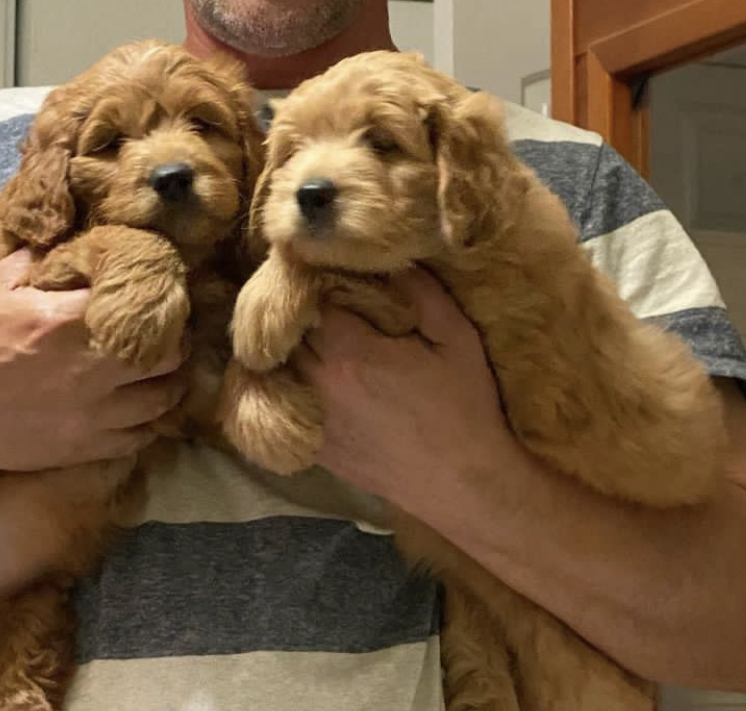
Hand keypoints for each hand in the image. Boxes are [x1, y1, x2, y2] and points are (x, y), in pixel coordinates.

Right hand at [0, 249, 186, 473]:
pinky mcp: (84, 446)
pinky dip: (150, 421)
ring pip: (162, 397)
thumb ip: (31, 260)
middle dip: (175, 338)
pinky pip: (140, 437)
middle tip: (171, 329)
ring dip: (171, 380)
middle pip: (168, 351)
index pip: (139, 299)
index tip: (159, 287)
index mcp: (67, 320)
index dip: (156, 292)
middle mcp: (90, 366)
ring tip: (168, 368)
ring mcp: (91, 412)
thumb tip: (61, 240)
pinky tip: (144, 407)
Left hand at [296, 268, 508, 513]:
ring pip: (279, 369)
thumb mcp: (456, 337)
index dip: (315, 281)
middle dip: (297, 311)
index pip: (308, 300)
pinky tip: (309, 374)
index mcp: (350, 353)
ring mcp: (314, 420)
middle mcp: (320, 385)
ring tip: (308, 332)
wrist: (466, 487)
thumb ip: (421, 291)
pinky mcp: (316, 448)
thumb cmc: (466, 408)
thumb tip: (390, 258)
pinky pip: (285, 405)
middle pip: (285, 333)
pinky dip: (289, 384)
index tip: (326, 269)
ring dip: (289, 347)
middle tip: (316, 296)